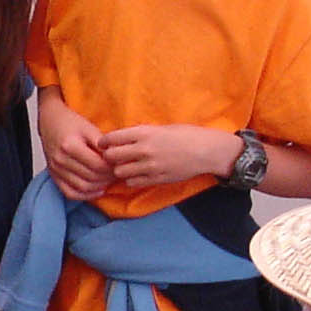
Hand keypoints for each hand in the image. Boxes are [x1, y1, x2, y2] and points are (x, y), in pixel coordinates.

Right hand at [36, 88, 114, 200]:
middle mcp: (61, 160)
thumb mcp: (89, 127)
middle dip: (108, 178)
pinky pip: (70, 193)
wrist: (50, 122)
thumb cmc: (70, 123)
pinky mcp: (53, 176)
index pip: (98, 165)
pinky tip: (96, 190)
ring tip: (108, 180)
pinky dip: (85, 195)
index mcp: (70, 146)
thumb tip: (117, 157)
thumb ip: (103, 143)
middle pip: (91, 177)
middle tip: (118, 173)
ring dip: (99, 187)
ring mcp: (56, 170)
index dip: (112, 168)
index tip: (120, 165)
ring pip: (82, 187)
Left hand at [98, 123, 238, 190]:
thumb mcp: (161, 128)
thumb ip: (140, 134)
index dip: (104, 142)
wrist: (206, 151)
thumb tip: (119, 139)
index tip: (104, 144)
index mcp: (144, 133)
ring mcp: (149, 166)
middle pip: (111, 157)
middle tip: (114, 157)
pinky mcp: (156, 179)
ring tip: (127, 166)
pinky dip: (131, 179)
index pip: (111, 138)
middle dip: (109, 157)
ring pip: (119, 172)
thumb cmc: (185, 135)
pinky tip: (138, 174)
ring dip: (120, 169)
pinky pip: (132, 182)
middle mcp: (144, 150)